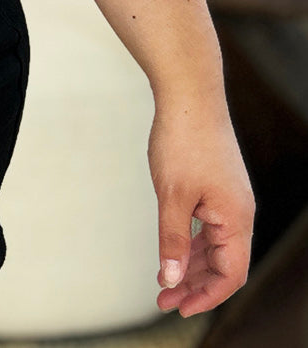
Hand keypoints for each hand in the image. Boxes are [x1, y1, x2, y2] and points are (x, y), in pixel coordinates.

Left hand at [147, 98, 254, 316]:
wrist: (189, 94)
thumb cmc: (183, 140)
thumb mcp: (172, 195)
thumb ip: (172, 239)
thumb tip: (170, 278)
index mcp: (236, 219)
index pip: (229, 274)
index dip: (205, 296)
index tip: (178, 308)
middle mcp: (239, 212)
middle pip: (223, 264)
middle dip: (194, 286)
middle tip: (163, 301)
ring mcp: (229, 199)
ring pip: (214, 246)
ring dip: (190, 266)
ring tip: (163, 282)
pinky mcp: (217, 187)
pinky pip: (209, 227)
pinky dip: (191, 242)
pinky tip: (171, 250)